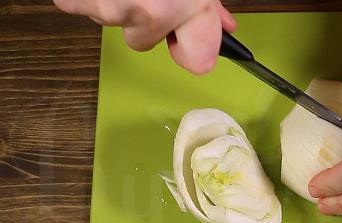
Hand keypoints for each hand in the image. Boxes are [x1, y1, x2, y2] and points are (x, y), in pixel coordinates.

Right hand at [53, 0, 235, 73]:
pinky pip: (79, 5)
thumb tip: (223, 24)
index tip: (189, 39)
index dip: (193, 50)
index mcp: (186, 4)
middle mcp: (148, 13)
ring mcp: (109, 8)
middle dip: (145, 17)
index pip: (198, 61)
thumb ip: (207, 2)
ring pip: (113, 20)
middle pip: (145, 39)